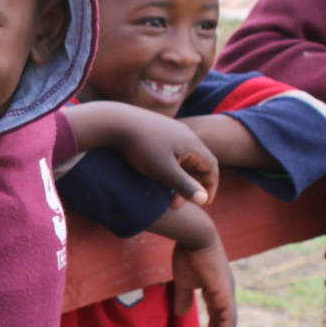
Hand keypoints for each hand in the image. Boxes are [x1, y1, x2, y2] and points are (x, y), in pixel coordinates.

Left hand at [64, 101, 217, 204]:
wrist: (114, 122)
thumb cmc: (141, 148)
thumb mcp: (163, 171)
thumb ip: (185, 186)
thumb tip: (204, 200)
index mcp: (192, 144)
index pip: (211, 167)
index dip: (210, 187)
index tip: (203, 203)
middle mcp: (185, 135)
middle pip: (198, 164)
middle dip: (190, 186)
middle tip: (175, 204)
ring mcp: (171, 131)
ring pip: (183, 159)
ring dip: (179, 178)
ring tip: (164, 193)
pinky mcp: (157, 130)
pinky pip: (171, 152)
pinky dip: (169, 167)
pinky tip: (156, 176)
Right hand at [170, 236, 236, 326]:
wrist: (194, 236)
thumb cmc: (188, 254)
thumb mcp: (183, 281)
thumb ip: (183, 297)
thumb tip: (180, 314)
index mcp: (217, 291)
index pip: (217, 318)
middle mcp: (226, 294)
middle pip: (224, 326)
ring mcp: (228, 294)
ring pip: (227, 326)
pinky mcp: (225, 294)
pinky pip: (227, 320)